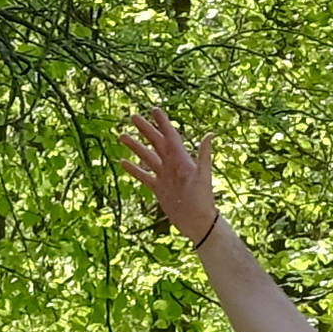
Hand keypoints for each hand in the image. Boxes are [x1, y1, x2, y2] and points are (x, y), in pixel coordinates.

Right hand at [124, 106, 224, 246]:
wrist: (197, 222)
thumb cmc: (203, 200)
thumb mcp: (203, 177)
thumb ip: (205, 156)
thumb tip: (210, 134)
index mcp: (182, 160)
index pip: (170, 136)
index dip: (163, 123)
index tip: (154, 109)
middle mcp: (173, 165)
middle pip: (156, 143)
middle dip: (145, 129)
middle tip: (132, 116)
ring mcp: (165, 177)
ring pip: (147, 157)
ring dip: (136, 147)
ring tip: (122, 135)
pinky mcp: (159, 189)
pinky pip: (144, 176)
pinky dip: (134, 169)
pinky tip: (123, 162)